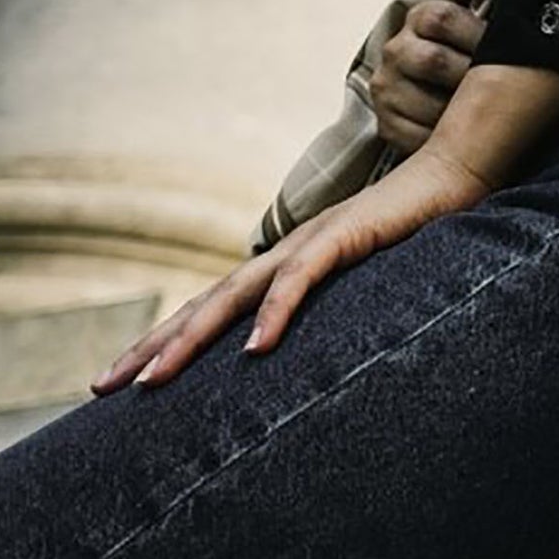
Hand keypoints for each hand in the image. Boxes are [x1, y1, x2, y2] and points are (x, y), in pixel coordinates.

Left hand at [89, 146, 491, 393]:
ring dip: (189, 340)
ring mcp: (310, 242)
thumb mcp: (369, 282)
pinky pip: (300, 280)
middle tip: (100, 387)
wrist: (458, 172)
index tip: (121, 381)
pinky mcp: (344, 236)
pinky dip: (275, 314)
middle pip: (204, 304)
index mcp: (287, 264)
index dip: (166, 341)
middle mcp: (285, 252)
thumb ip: (338, 309)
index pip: (213, 308)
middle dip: (150, 346)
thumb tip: (309, 354)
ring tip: (151, 381)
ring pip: (235, 296)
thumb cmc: (419, 228)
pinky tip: (255, 351)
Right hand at [367, 0, 498, 152]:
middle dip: (473, 79)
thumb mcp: (485, 15)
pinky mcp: (386, 126)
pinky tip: (466, 137)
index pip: (440, 18)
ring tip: (487, 115)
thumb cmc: (479, 49)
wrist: (453, 99)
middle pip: (434, 62)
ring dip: (463, 114)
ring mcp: (387, 89)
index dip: (476, 36)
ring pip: (429, 104)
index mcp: (420, 18)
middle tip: (500, 88)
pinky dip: (447, 141)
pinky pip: (419, 137)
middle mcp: (395, 50)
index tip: (500, 50)